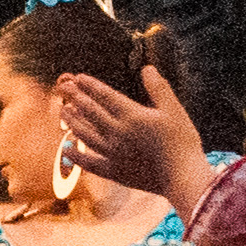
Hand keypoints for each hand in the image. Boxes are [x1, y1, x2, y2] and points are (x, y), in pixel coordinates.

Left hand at [49, 65, 206, 201]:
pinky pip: (90, 163)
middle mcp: (118, 133)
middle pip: (90, 112)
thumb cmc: (182, 142)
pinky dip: (76, 156)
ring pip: (86, 135)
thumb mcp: (174, 110)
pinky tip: (66, 149)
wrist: (183, 177)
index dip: (91, 86)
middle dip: (75, 97)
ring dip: (72, 121)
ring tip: (63, 111)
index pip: (105, 96)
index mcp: (132, 116)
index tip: (78, 78)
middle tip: (62, 87)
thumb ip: (159, 88)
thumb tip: (147, 68)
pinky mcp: (115, 172)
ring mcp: (114, 154)